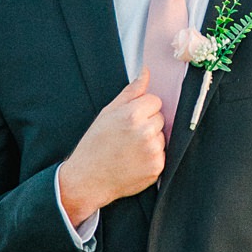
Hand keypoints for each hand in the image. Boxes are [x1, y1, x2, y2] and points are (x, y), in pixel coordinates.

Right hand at [58, 69, 164, 223]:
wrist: (88, 178)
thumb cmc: (95, 144)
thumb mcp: (108, 113)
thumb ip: (131, 91)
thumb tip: (146, 72)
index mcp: (132, 115)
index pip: (155, 101)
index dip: (143, 109)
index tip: (130, 119)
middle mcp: (145, 132)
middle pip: (160, 118)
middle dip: (148, 123)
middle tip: (128, 135)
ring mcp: (152, 151)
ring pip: (162, 136)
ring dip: (151, 140)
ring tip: (130, 149)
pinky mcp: (157, 167)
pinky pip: (162, 154)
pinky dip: (152, 157)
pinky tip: (135, 160)